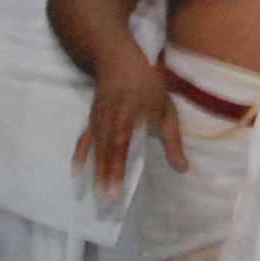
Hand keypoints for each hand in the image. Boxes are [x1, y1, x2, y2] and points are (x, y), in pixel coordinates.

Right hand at [77, 62, 185, 197]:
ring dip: (96, 171)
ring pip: (96, 149)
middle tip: (106, 200)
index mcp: (128, 118)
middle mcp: (109, 122)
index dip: (118, 169)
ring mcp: (98, 121)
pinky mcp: (92, 120)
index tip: (118, 189)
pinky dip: (80, 155)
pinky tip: (76, 171)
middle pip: (106, 152)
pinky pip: (84, 140)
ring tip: (95, 194)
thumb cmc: (146, 84)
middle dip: (106, 176)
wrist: (118, 60)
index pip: (121, 147)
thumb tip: (183, 168)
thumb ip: (172, 140)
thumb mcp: (165, 109)